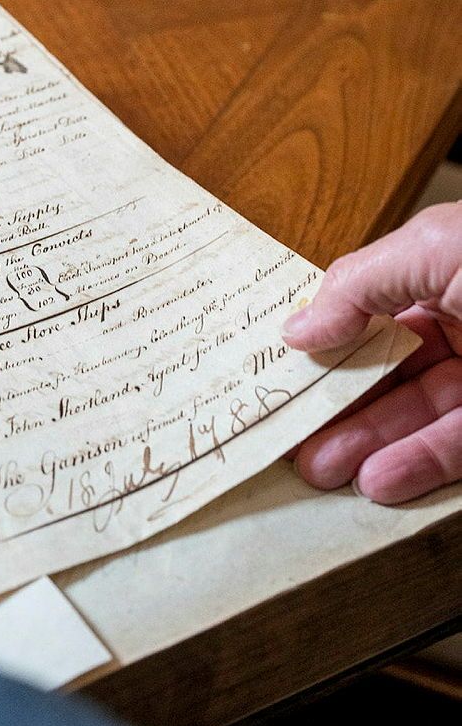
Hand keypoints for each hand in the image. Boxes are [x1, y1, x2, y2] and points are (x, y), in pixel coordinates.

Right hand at [284, 202, 461, 502]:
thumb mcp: (430, 249)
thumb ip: (356, 286)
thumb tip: (297, 328)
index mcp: (443, 269)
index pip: (371, 311)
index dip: (326, 342)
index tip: (282, 375)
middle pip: (389, 368)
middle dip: (337, 405)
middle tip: (290, 436)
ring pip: (420, 413)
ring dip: (369, 442)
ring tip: (320, 468)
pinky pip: (461, 444)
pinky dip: (418, 462)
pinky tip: (378, 477)